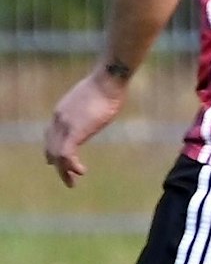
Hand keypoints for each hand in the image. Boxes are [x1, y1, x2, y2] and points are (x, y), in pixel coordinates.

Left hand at [44, 65, 128, 186]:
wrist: (107, 80)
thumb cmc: (106, 86)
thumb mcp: (92, 100)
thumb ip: (87, 110)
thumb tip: (95, 113)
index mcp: (61, 112)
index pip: (50, 136)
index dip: (53, 151)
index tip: (59, 163)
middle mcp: (58, 119)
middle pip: (51, 147)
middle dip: (58, 166)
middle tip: (68, 180)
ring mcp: (64, 125)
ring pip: (56, 154)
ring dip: (64, 171)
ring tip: (72, 182)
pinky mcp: (75, 131)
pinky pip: (66, 153)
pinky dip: (71, 166)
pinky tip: (81, 172)